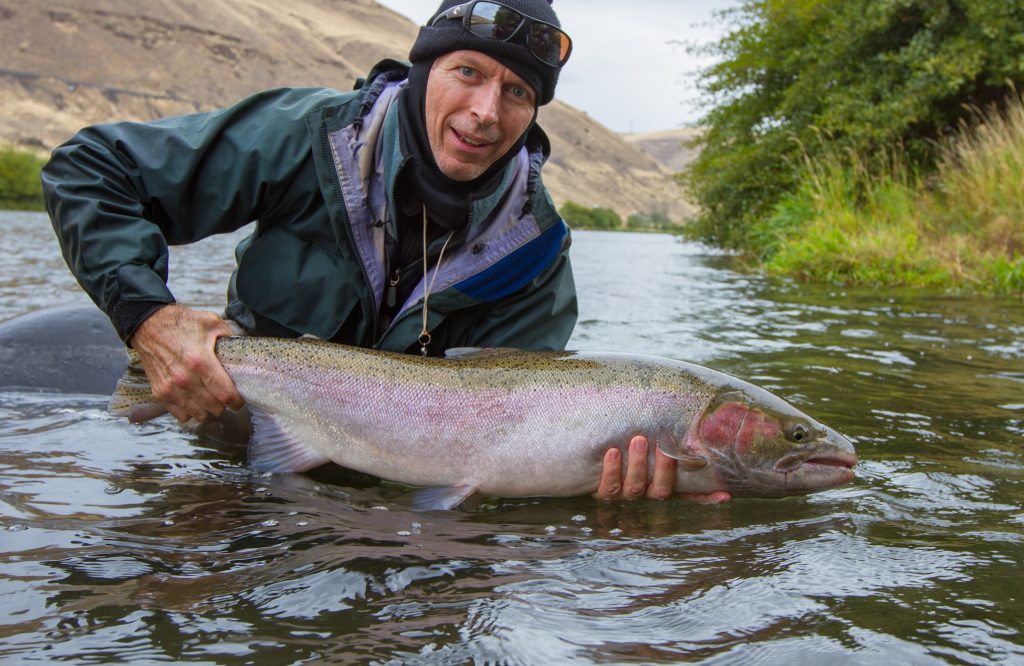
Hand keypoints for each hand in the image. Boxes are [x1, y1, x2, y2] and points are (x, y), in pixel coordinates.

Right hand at [129, 304, 243, 422]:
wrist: (149, 326)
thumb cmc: (181, 324)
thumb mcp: (212, 323)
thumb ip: (231, 338)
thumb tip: (243, 352)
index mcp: (200, 362)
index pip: (225, 395)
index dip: (237, 401)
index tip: (239, 398)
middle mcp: (184, 379)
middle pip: (214, 408)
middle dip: (225, 405)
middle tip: (225, 396)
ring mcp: (170, 388)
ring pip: (199, 415)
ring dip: (209, 410)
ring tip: (211, 399)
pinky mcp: (160, 393)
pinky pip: (182, 415)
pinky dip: (191, 411)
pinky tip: (195, 399)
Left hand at [594, 436, 730, 503]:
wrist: (587, 466)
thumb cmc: (625, 453)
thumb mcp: (647, 452)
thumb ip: (668, 446)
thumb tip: (695, 426)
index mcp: (661, 489)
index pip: (688, 497)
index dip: (707, 499)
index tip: (725, 494)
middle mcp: (645, 496)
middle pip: (660, 491)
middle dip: (664, 469)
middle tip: (663, 445)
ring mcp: (623, 497)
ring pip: (634, 489)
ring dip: (638, 464)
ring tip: (638, 439)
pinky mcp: (602, 495)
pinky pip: (607, 489)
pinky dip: (611, 470)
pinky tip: (612, 452)